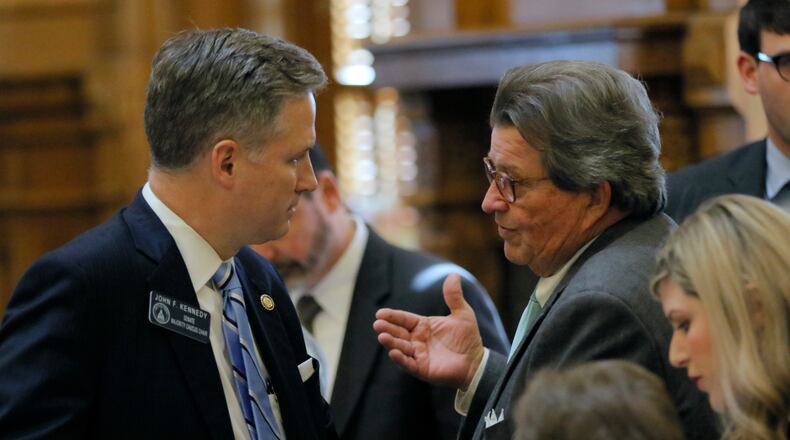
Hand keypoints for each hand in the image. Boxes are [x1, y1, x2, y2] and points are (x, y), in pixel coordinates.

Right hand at [373, 273, 484, 389]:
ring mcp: (418, 354)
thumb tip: (453, 274)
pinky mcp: (422, 369)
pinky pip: (408, 364)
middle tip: (377, 323)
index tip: (380, 313)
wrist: (476, 362)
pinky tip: (393, 353)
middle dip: (387, 328)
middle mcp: (417, 339)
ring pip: (400, 347)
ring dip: (391, 342)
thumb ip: (453, 296)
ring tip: (382, 336)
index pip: (404, 319)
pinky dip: (400, 359)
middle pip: (398, 332)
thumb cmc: (467, 337)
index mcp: (423, 325)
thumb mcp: (462, 313)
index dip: (393, 316)